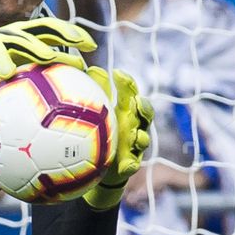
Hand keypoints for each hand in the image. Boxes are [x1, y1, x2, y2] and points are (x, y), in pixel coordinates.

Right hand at [0, 16, 93, 81]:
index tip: (91, 45)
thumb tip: (64, 89)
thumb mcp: (19, 65)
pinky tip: (7, 73)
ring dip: (36, 48)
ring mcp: (2, 36)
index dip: (74, 33)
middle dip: (65, 33)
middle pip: (46, 27)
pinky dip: (0, 61)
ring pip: (22, 39)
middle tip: (84, 44)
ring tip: (49, 57)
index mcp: (29, 35)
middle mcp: (19, 31)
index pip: (56, 29)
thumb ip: (38, 70)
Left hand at [82, 67, 152, 210]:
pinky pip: (133, 165)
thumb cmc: (97, 132)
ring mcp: (134, 145)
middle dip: (144, 107)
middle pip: (145, 114)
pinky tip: (126, 165)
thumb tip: (89, 68)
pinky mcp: (130, 164)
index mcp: (125, 110)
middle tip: (136, 103)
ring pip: (143, 139)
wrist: (96, 166)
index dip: (127, 83)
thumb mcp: (95, 111)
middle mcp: (133, 125)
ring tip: (136, 136)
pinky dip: (131, 164)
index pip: (131, 93)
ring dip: (141, 136)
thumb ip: (96, 91)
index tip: (117, 74)